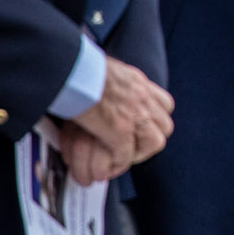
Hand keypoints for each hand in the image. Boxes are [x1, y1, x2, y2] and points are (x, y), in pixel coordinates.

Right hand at [65, 57, 173, 181]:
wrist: (69, 67)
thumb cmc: (76, 68)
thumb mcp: (101, 71)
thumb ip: (110, 84)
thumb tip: (102, 92)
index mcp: (136, 81)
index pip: (163, 103)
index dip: (154, 120)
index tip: (140, 129)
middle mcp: (141, 95)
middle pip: (164, 124)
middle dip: (150, 139)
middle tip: (132, 148)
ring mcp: (133, 112)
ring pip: (154, 141)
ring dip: (139, 152)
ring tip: (121, 158)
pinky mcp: (119, 128)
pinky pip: (126, 153)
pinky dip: (118, 162)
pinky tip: (106, 166)